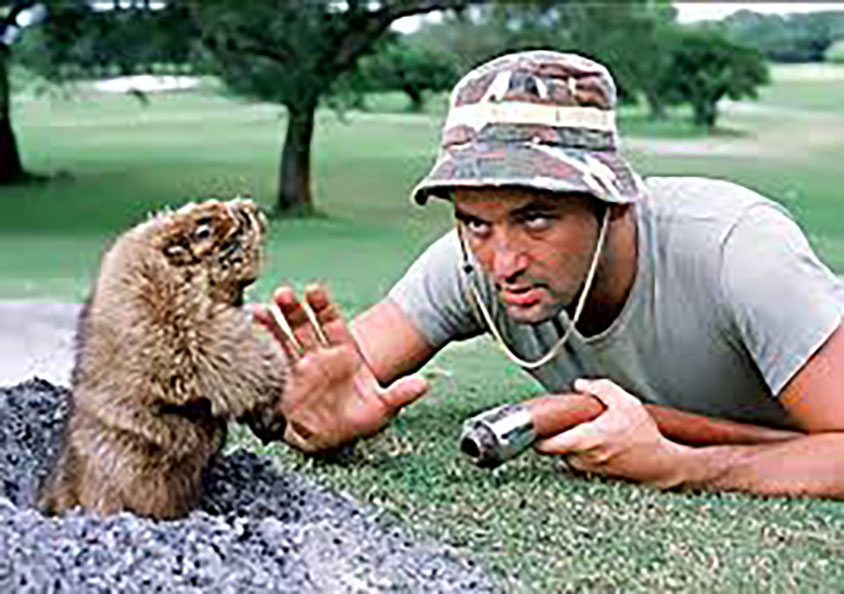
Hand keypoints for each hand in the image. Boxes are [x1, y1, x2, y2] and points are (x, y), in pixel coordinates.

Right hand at [252, 284, 427, 452]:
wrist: (333, 436)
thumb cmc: (359, 418)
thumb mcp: (383, 407)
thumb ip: (399, 394)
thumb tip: (423, 384)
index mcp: (345, 352)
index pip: (333, 323)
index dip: (323, 306)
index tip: (312, 289)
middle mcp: (322, 353)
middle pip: (307, 325)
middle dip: (295, 310)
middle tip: (284, 293)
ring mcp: (302, 364)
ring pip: (287, 338)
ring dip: (275, 323)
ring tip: (260, 309)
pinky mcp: (286, 379)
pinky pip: (272, 357)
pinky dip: (262, 343)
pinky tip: (250, 328)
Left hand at [533, 379, 688, 487]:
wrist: (660, 461)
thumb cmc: (643, 434)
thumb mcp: (624, 402)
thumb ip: (600, 388)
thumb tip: (579, 385)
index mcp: (585, 440)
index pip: (545, 445)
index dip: (535, 436)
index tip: (536, 425)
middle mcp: (583, 458)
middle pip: (552, 449)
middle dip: (553, 435)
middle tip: (559, 422)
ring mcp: (588, 469)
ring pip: (565, 455)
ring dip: (568, 444)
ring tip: (582, 430)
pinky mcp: (595, 474)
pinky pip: (579, 461)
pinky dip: (580, 451)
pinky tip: (594, 441)